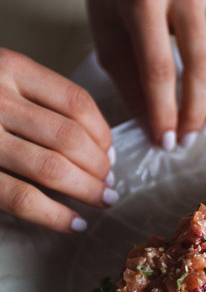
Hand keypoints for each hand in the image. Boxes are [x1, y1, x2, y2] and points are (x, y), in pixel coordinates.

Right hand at [0, 48, 114, 231]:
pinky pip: (21, 198)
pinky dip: (55, 216)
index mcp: (8, 67)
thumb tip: (95, 141)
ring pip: (51, 168)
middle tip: (109, 184)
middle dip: (99, 168)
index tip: (110, 153)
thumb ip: (33, 97)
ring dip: (86, 191)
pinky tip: (74, 224)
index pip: (77, 102)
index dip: (103, 134)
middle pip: (71, 138)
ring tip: (101, 202)